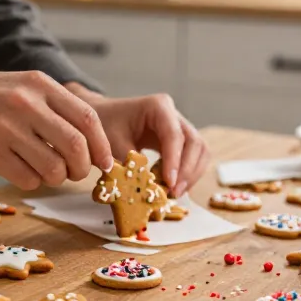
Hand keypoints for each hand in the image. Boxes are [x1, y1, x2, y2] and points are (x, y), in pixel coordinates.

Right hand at [0, 69, 111, 189]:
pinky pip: (27, 179)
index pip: (87, 118)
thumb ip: (58, 107)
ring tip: (49, 171)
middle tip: (79, 172)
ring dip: (58, 178)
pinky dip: (34, 181)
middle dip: (83, 167)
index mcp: (41, 85)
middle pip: (75, 145)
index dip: (102, 144)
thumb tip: (93, 140)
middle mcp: (26, 105)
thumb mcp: (28, 86)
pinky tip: (25, 170)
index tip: (106, 161)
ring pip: (53, 168)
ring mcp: (6, 130)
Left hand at [68, 86, 209, 198]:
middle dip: (188, 170)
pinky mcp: (178, 140)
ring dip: (191, 174)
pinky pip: (192, 157)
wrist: (102, 116)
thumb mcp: (111, 143)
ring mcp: (179, 126)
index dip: (175, 161)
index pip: (174, 135)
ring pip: (199, 150)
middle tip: (173, 192)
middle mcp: (174, 114)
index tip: (170, 183)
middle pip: (195, 142)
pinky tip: (170, 186)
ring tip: (173, 193)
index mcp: (158, 107)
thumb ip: (128, 164)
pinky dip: (186, 174)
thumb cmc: (104, 125)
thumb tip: (142, 189)